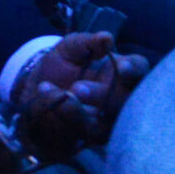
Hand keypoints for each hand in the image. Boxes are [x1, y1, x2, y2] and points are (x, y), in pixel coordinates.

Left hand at [8, 32, 148, 151]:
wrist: (34, 92)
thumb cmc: (60, 65)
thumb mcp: (69, 48)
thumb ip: (88, 42)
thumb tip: (107, 38)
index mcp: (122, 70)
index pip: (140, 69)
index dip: (134, 69)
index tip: (122, 67)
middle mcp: (120, 97)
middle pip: (126, 100)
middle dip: (103, 95)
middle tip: (76, 88)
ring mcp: (107, 119)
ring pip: (107, 121)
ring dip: (83, 112)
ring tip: (61, 97)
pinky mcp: (91, 136)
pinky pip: (86, 133)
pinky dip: (70, 120)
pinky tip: (53, 105)